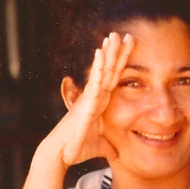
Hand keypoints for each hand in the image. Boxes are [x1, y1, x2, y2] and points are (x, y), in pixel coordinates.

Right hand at [49, 32, 134, 167]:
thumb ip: (109, 146)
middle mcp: (96, 96)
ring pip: (102, 71)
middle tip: (123, 34)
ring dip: (108, 53)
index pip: (115, 78)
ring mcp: (91, 97)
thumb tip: (117, 154)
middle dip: (117, 52)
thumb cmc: (77, 147)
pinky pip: (95, 82)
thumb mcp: (101, 146)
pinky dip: (98, 68)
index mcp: (101, 102)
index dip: (121, 63)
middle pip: (110, 70)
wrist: (61, 154)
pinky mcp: (86, 102)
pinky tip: (101, 53)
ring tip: (113, 35)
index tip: (128, 48)